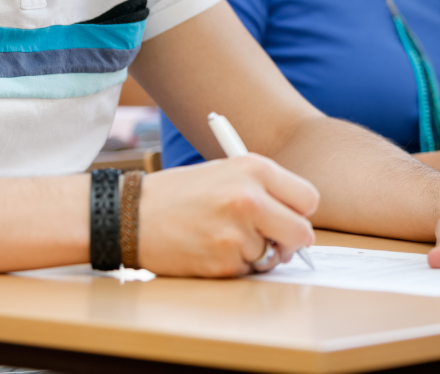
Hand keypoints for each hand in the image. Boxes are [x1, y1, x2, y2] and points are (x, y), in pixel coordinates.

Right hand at [137, 154, 319, 275]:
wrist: (131, 214)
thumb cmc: (181, 193)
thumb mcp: (226, 172)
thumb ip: (265, 189)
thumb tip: (299, 219)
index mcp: (255, 169)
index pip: (308, 198)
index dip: (300, 213)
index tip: (290, 218)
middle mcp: (250, 198)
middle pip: (302, 232)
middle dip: (291, 241)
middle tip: (274, 240)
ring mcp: (237, 232)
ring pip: (275, 255)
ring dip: (259, 254)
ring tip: (227, 238)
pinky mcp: (224, 261)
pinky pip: (250, 270)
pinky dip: (238, 265)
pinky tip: (213, 249)